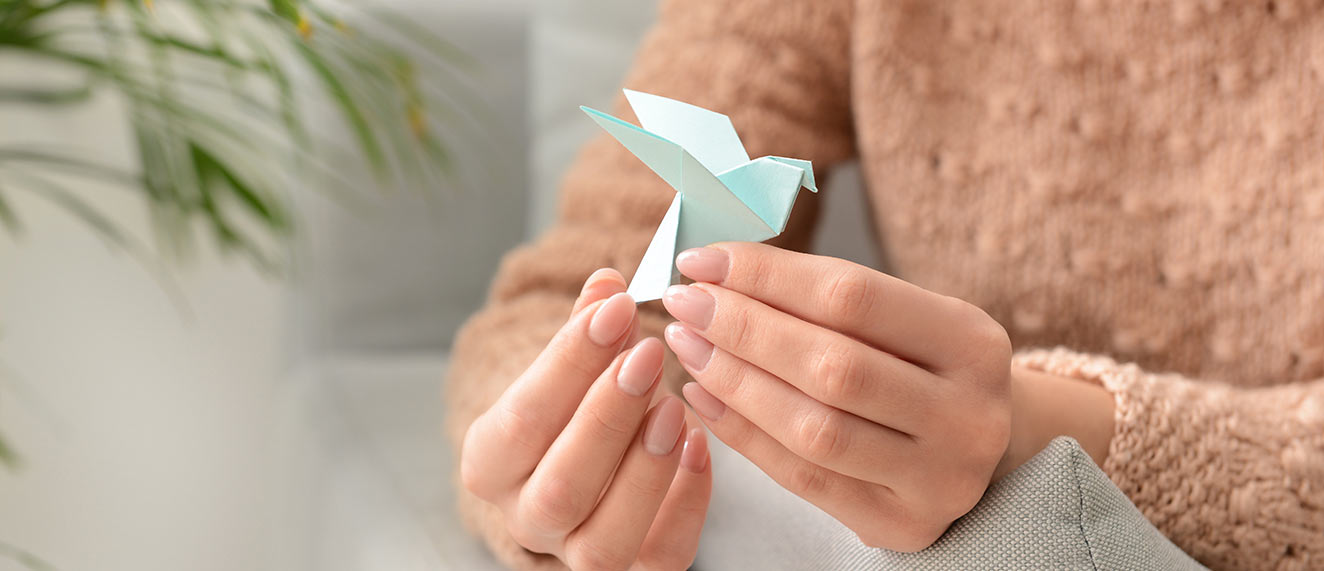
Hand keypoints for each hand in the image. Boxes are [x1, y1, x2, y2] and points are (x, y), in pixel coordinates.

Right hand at [461, 269, 711, 569]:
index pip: (520, 420)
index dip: (568, 364)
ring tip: (676, 405)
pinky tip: (700, 445)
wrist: (578, 458)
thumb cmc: (571, 404)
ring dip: (645, 470)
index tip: (615, 310)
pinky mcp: (636, 568)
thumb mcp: (569, 361)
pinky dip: (687, 503)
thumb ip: (588, 325)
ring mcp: (578, 551)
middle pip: (561, 487)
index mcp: (492, 462)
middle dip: (608, 417)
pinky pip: (663, 556)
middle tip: (650, 354)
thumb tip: (609, 284)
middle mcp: (527, 517)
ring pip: (605, 540)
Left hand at [662, 243, 1011, 551]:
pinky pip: (803, 479)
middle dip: (743, 329)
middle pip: (831, 365)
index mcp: (974, 342)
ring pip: (813, 428)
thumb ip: (823, 295)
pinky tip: (702, 397)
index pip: (851, 296)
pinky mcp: (903, 526)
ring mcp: (940, 480)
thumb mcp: (902, 320)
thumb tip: (715, 266)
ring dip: (734, 382)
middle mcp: (968, 415)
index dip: (766, 276)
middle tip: (684, 304)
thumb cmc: (920, 367)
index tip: (701, 261)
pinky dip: (742, 434)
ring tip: (688, 346)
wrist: (976, 449)